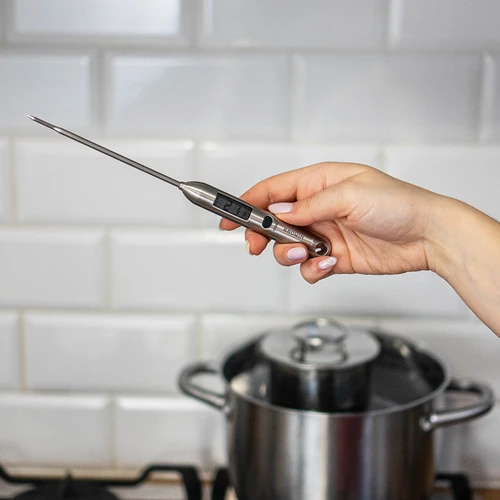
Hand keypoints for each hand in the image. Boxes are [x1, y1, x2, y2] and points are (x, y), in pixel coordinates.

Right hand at [220, 162, 439, 283]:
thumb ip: (309, 205)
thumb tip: (278, 212)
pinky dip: (312, 270)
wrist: (427, 236)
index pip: (273, 190)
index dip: (247, 203)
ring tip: (309, 253)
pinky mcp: (334, 257)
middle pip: (273, 222)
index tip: (228, 218)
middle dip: (262, 236)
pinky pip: (309, 267)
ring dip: (290, 254)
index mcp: (319, 183)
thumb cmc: (397, 204)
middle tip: (258, 246)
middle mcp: (318, 208)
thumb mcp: (349, 195)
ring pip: (288, 248)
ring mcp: (325, 234)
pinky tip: (328, 264)